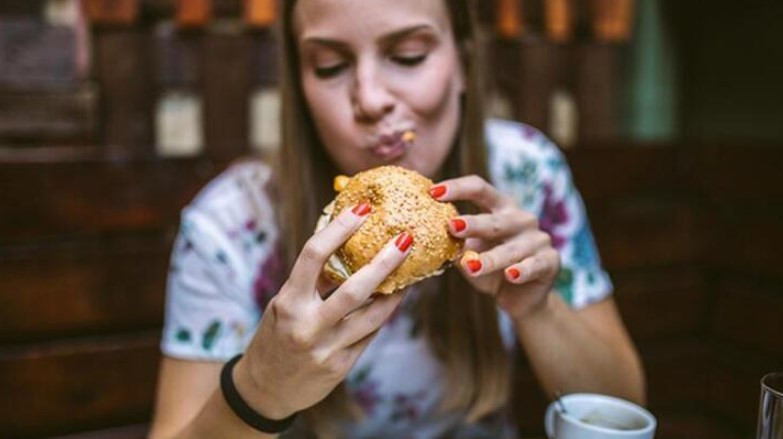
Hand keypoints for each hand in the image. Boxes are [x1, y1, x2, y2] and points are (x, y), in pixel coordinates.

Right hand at [233, 203, 412, 418]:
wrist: (265, 389)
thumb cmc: (276, 336)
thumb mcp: (284, 304)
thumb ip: (312, 281)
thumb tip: (345, 243)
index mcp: (289, 301)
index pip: (314, 255)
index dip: (340, 228)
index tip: (362, 209)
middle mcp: (307, 325)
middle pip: (355, 288)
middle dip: (385, 261)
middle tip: (406, 238)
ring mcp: (326, 348)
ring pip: (373, 316)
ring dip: (396, 292)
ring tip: (411, 273)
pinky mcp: (341, 366)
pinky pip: (370, 335)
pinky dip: (383, 315)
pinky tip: (393, 300)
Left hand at [430, 176, 559, 319]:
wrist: (520, 298)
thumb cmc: (491, 269)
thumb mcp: (470, 254)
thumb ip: (455, 243)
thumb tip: (423, 236)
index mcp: (500, 208)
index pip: (479, 189)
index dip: (458, 188)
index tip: (433, 191)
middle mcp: (521, 218)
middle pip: (495, 219)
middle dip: (473, 224)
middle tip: (452, 227)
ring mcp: (538, 239)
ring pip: (511, 249)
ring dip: (491, 259)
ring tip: (471, 267)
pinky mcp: (550, 261)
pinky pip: (534, 265)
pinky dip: (522, 270)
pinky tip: (511, 275)